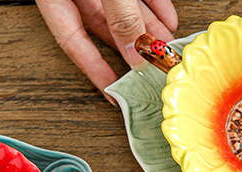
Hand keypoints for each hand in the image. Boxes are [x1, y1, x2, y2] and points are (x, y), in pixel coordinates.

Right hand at [35, 0, 177, 99]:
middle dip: (131, 49)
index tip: (113, 93)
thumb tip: (135, 51)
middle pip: (103, 27)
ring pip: (122, 10)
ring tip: (166, 49)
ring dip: (147, 29)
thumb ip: (120, 14)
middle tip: (151, 70)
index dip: (94, 70)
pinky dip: (153, 4)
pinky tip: (169, 20)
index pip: (72, 42)